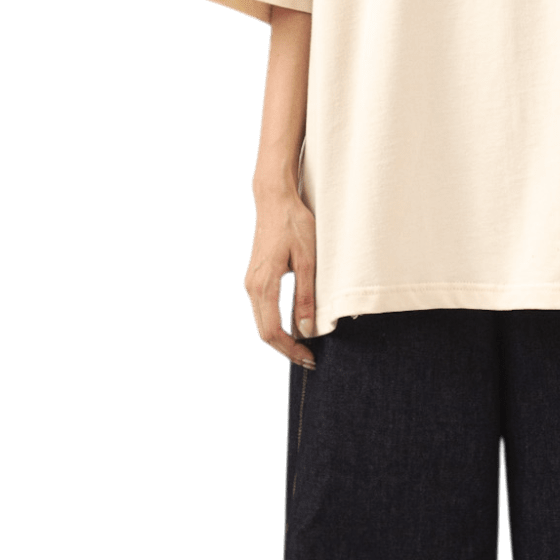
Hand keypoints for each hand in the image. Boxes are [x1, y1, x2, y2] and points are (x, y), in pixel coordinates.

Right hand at [245, 185, 317, 368]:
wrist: (274, 199)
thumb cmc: (293, 225)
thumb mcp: (307, 261)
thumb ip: (305, 297)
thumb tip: (305, 330)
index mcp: (263, 286)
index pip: (272, 332)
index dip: (290, 350)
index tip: (309, 358)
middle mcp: (251, 288)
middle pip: (263, 333)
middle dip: (285, 350)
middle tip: (308, 359)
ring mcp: (250, 283)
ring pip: (261, 323)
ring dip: (281, 338)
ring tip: (304, 346)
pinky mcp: (254, 278)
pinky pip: (262, 310)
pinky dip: (277, 323)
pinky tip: (294, 325)